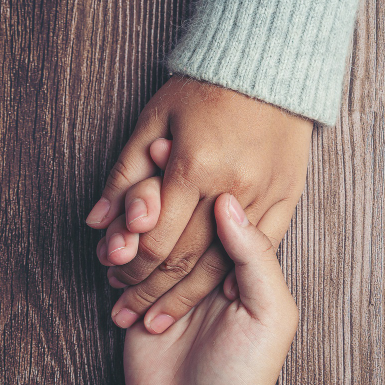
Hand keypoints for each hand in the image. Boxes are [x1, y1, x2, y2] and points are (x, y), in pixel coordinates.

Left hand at [86, 75, 311, 333]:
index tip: (113, 279)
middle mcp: (232, 188)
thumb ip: (124, 174)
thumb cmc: (205, 89)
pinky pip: (257, 255)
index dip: (131, 267)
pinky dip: (230, 278)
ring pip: (221, 265)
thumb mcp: (153, 120)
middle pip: (185, 260)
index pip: (156, 239)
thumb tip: (97, 222)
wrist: (271, 67)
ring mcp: (265, 197)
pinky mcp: (287, 201)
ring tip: (156, 316)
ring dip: (184, 297)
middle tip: (127, 309)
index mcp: (195, 166)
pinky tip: (208, 298)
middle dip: (150, 290)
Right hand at [123, 193, 298, 384]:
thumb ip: (257, 259)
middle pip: (179, 208)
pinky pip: (124, 260)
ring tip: (121, 236)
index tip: (170, 150)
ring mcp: (170, 278)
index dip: (195, 176)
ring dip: (129, 222)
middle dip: (153, 197)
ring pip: (147, 229)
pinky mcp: (137, 296)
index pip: (221, 203)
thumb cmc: (243, 378)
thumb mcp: (269, 317)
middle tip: (140, 204)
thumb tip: (229, 202)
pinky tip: (109, 252)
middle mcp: (209, 263)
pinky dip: (113, 250)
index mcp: (247, 263)